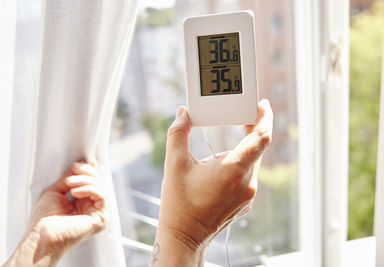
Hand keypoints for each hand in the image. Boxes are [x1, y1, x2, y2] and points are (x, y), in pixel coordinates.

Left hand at [4, 162, 106, 266]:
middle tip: (75, 168)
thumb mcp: (56, 191)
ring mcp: (97, 213)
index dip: (88, 171)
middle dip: (87, 172)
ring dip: (85, 180)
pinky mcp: (101, 218)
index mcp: (82, 203)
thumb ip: (69, 178)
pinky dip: (89, 189)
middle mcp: (91, 208)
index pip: (92, 182)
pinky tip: (75, 192)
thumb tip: (80, 164)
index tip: (76, 164)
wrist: (41, 235)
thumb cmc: (44, 219)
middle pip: (99, 182)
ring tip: (70, 182)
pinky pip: (102, 196)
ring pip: (101, 187)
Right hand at [151, 99, 272, 265]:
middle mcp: (246, 183)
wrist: (184, 237)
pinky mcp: (244, 202)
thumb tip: (182, 113)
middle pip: (256, 148)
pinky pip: (247, 176)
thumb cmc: (178, 204)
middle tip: (240, 114)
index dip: (265, 118)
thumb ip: (178, 134)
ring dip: (242, 149)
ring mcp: (247, 195)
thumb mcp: (174, 165)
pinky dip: (239, 164)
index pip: (261, 137)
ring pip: (252, 162)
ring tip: (224, 142)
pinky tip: (221, 166)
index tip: (262, 104)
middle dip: (251, 129)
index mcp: (233, 170)